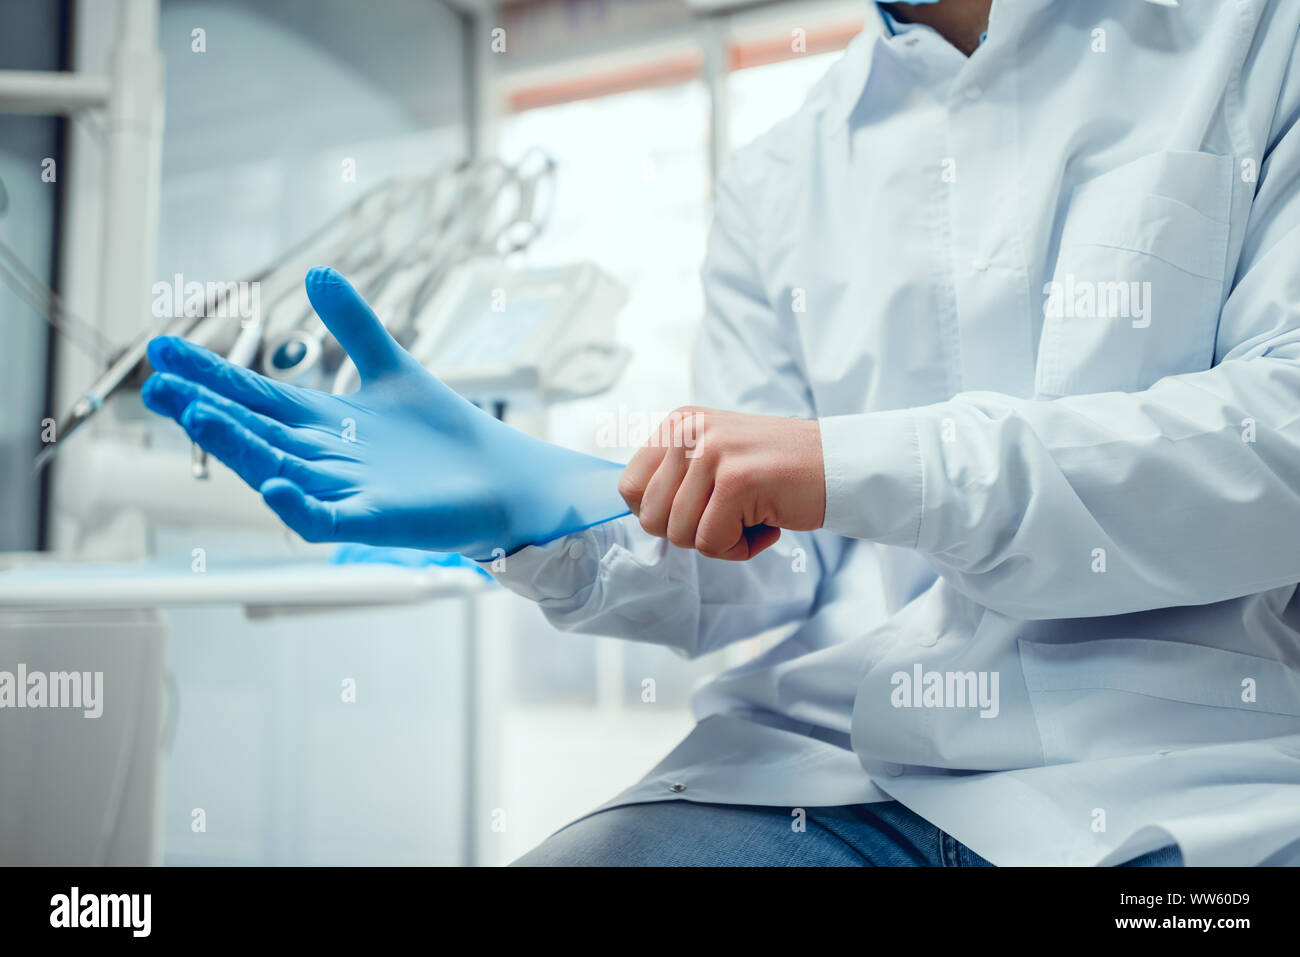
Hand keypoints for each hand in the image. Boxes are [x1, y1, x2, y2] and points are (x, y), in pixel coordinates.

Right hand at [142, 267, 627, 558]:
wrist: (501, 479)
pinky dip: (300, 506)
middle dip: (206, 409)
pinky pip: (326, 519)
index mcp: (320, 423)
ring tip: (201, 417)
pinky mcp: (376, 521)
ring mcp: (346, 491)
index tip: (161, 348)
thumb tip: (318, 273)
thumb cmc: (442, 435)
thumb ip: (355, 326)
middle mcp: (321, 458)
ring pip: (278, 470)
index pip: (254, 393)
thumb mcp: (392, 367)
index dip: (209, 373)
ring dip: (239, 447)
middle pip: (255, 430)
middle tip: (158, 387)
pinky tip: (275, 485)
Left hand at [618, 406, 825, 560]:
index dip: (659, 515)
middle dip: (691, 533)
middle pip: (651, 518)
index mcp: (678, 424)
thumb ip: (676, 477)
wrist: (839, 464)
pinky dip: (741, 548)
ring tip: (752, 517)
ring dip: (720, 541)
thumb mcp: (714, 456)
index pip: (629, 487)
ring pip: (680, 534)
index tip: (697, 511)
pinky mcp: (736, 480)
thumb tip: (637, 511)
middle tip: (732, 516)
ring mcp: (712, 453)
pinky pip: (712, 543)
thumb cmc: (777, 471)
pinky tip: (768, 524)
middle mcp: (689, 431)